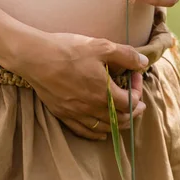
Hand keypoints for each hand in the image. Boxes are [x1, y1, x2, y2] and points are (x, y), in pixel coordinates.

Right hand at [10, 30, 148, 140]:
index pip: (131, 102)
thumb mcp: (101, 46)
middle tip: (137, 100)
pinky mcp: (63, 114)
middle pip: (120, 120)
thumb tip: (144, 62)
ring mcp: (76, 114)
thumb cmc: (68, 49)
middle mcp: (92, 108)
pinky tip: (101, 131)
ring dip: (118, 123)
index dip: (138, 90)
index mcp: (104, 93)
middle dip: (133, 111)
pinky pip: (84, 131)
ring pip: (104, 128)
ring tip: (123, 114)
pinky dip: (97, 133)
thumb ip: (126, 55)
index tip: (135, 75)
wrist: (36, 57)